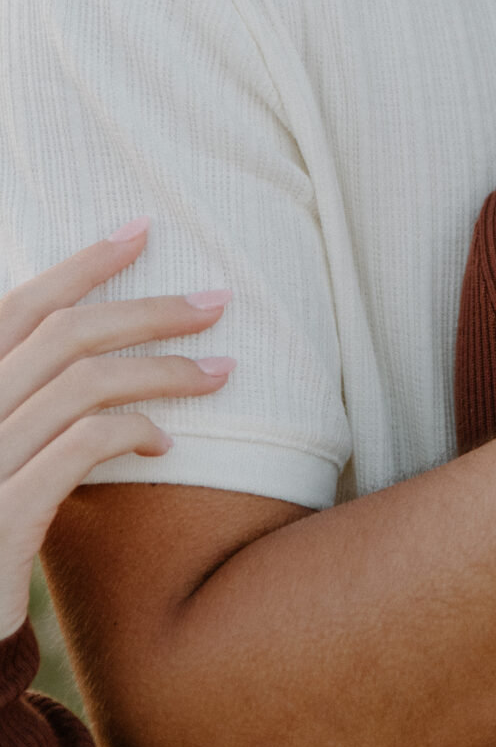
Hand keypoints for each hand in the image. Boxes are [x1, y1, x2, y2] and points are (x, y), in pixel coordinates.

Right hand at [0, 225, 230, 636]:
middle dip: (149, 308)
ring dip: (163, 369)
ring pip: (81, 382)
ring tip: (222, 373)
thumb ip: (31, 399)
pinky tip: (167, 443)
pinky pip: (81, 446)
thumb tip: (99, 337)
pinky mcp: (0, 517)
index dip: (80, 263)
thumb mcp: (2, 454)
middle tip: (220, 303)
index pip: (19, 304)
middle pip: (64, 333)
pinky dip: (132, 430)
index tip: (141, 230)